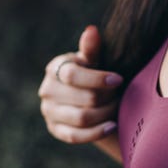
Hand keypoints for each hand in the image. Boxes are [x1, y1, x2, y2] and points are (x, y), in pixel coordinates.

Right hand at [38, 25, 123, 143]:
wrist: (89, 95)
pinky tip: (112, 125)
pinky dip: (97, 132)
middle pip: (83, 98)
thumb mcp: (95, 59)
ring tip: (117, 106)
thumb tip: (91, 30)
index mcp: (55, 68)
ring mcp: (49, 111)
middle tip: (120, 94)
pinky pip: (75, 136)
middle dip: (107, 97)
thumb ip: (92, 48)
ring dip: (105, 114)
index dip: (98, 78)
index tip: (119, 79)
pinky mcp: (55, 130)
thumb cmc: (94, 71)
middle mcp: (47, 90)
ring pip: (81, 118)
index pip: (72, 75)